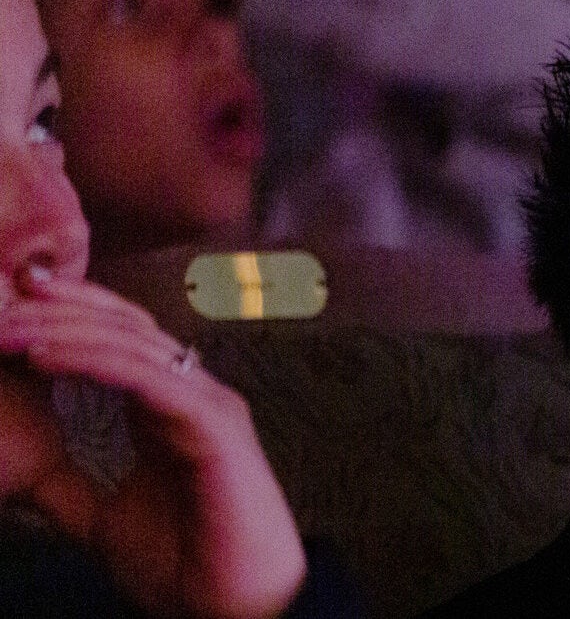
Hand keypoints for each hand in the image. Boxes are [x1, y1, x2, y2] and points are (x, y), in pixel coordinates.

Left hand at [0, 271, 303, 618]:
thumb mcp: (99, 516)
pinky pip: (154, 381)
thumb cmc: (184, 566)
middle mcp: (195, 397)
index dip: (70, 311)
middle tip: (1, 298)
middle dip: (61, 308)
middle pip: (126, 327)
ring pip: (135, 346)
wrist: (230, 611)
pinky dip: (99, 363)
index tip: (11, 299)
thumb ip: (63, 485)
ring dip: (65, 332)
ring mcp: (209, 408)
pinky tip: (48, 360)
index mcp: (171, 410)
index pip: (121, 337)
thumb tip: (13, 469)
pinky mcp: (215, 429)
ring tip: (8, 332)